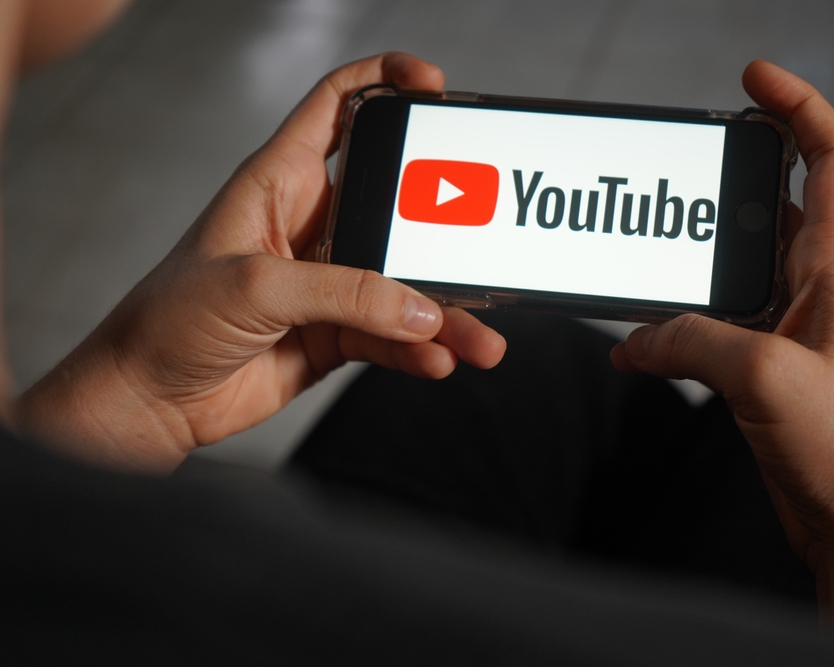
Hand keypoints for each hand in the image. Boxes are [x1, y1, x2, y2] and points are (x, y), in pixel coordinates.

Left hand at [17, 52, 505, 472]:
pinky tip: (437, 360)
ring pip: (405, 284)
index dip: (386, 81)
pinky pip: (394, 336)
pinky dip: (421, 350)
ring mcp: (329, 283)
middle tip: (477, 245)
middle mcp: (312, 225)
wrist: (149, 399)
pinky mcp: (337, 333)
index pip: (339, 106)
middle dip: (443, 226)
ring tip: (477, 337)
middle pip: (396, 205)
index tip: (433, 85)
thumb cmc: (168, 320)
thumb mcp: (255, 287)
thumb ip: (344, 293)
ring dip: (445, 310)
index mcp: (280, 181)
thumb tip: (418, 309)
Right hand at [612, 61, 833, 665]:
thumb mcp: (765, 376)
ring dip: (688, 270)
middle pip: (769, 210)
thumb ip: (693, 339)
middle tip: (673, 173)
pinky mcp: (766, 372)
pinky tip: (636, 346)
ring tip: (640, 258)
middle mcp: (819, 291)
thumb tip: (642, 337)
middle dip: (722, 187)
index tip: (754, 78)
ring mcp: (791, 332)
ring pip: (732, 275)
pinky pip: (714, 330)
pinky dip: (674, 332)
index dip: (798, 108)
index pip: (830, 161)